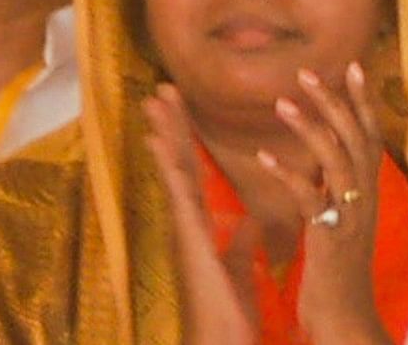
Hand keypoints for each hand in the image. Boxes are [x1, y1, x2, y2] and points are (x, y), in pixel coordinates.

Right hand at [139, 84, 257, 344]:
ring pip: (173, 171)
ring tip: (156, 98)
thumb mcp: (238, 270)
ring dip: (165, 134)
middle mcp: (187, 223)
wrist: (219, 341)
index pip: (193, 174)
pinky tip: (160, 140)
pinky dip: (169, 165)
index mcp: (200, 228)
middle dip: (171, 126)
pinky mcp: (188, 238)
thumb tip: (251, 219)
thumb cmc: (226, 315)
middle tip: (162, 88)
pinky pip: (178, 195)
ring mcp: (183, 229)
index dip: (186, 141)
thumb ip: (240, 242)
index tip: (179, 109)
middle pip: (179, 164)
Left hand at [262, 63, 391, 344]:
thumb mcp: (343, 223)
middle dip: (333, 101)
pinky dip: (287, 173)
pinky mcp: (328, 236)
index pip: (369, 136)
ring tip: (283, 102)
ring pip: (335, 159)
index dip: (361, 101)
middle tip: (307, 72)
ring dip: (308, 127)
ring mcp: (348, 216)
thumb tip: (325, 161)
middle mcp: (363, 198)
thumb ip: (336, 191)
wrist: (347, 318)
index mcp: (367, 193)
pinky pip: (308, 196)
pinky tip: (264, 157)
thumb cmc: (340, 273)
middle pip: (354, 138)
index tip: (351, 67)